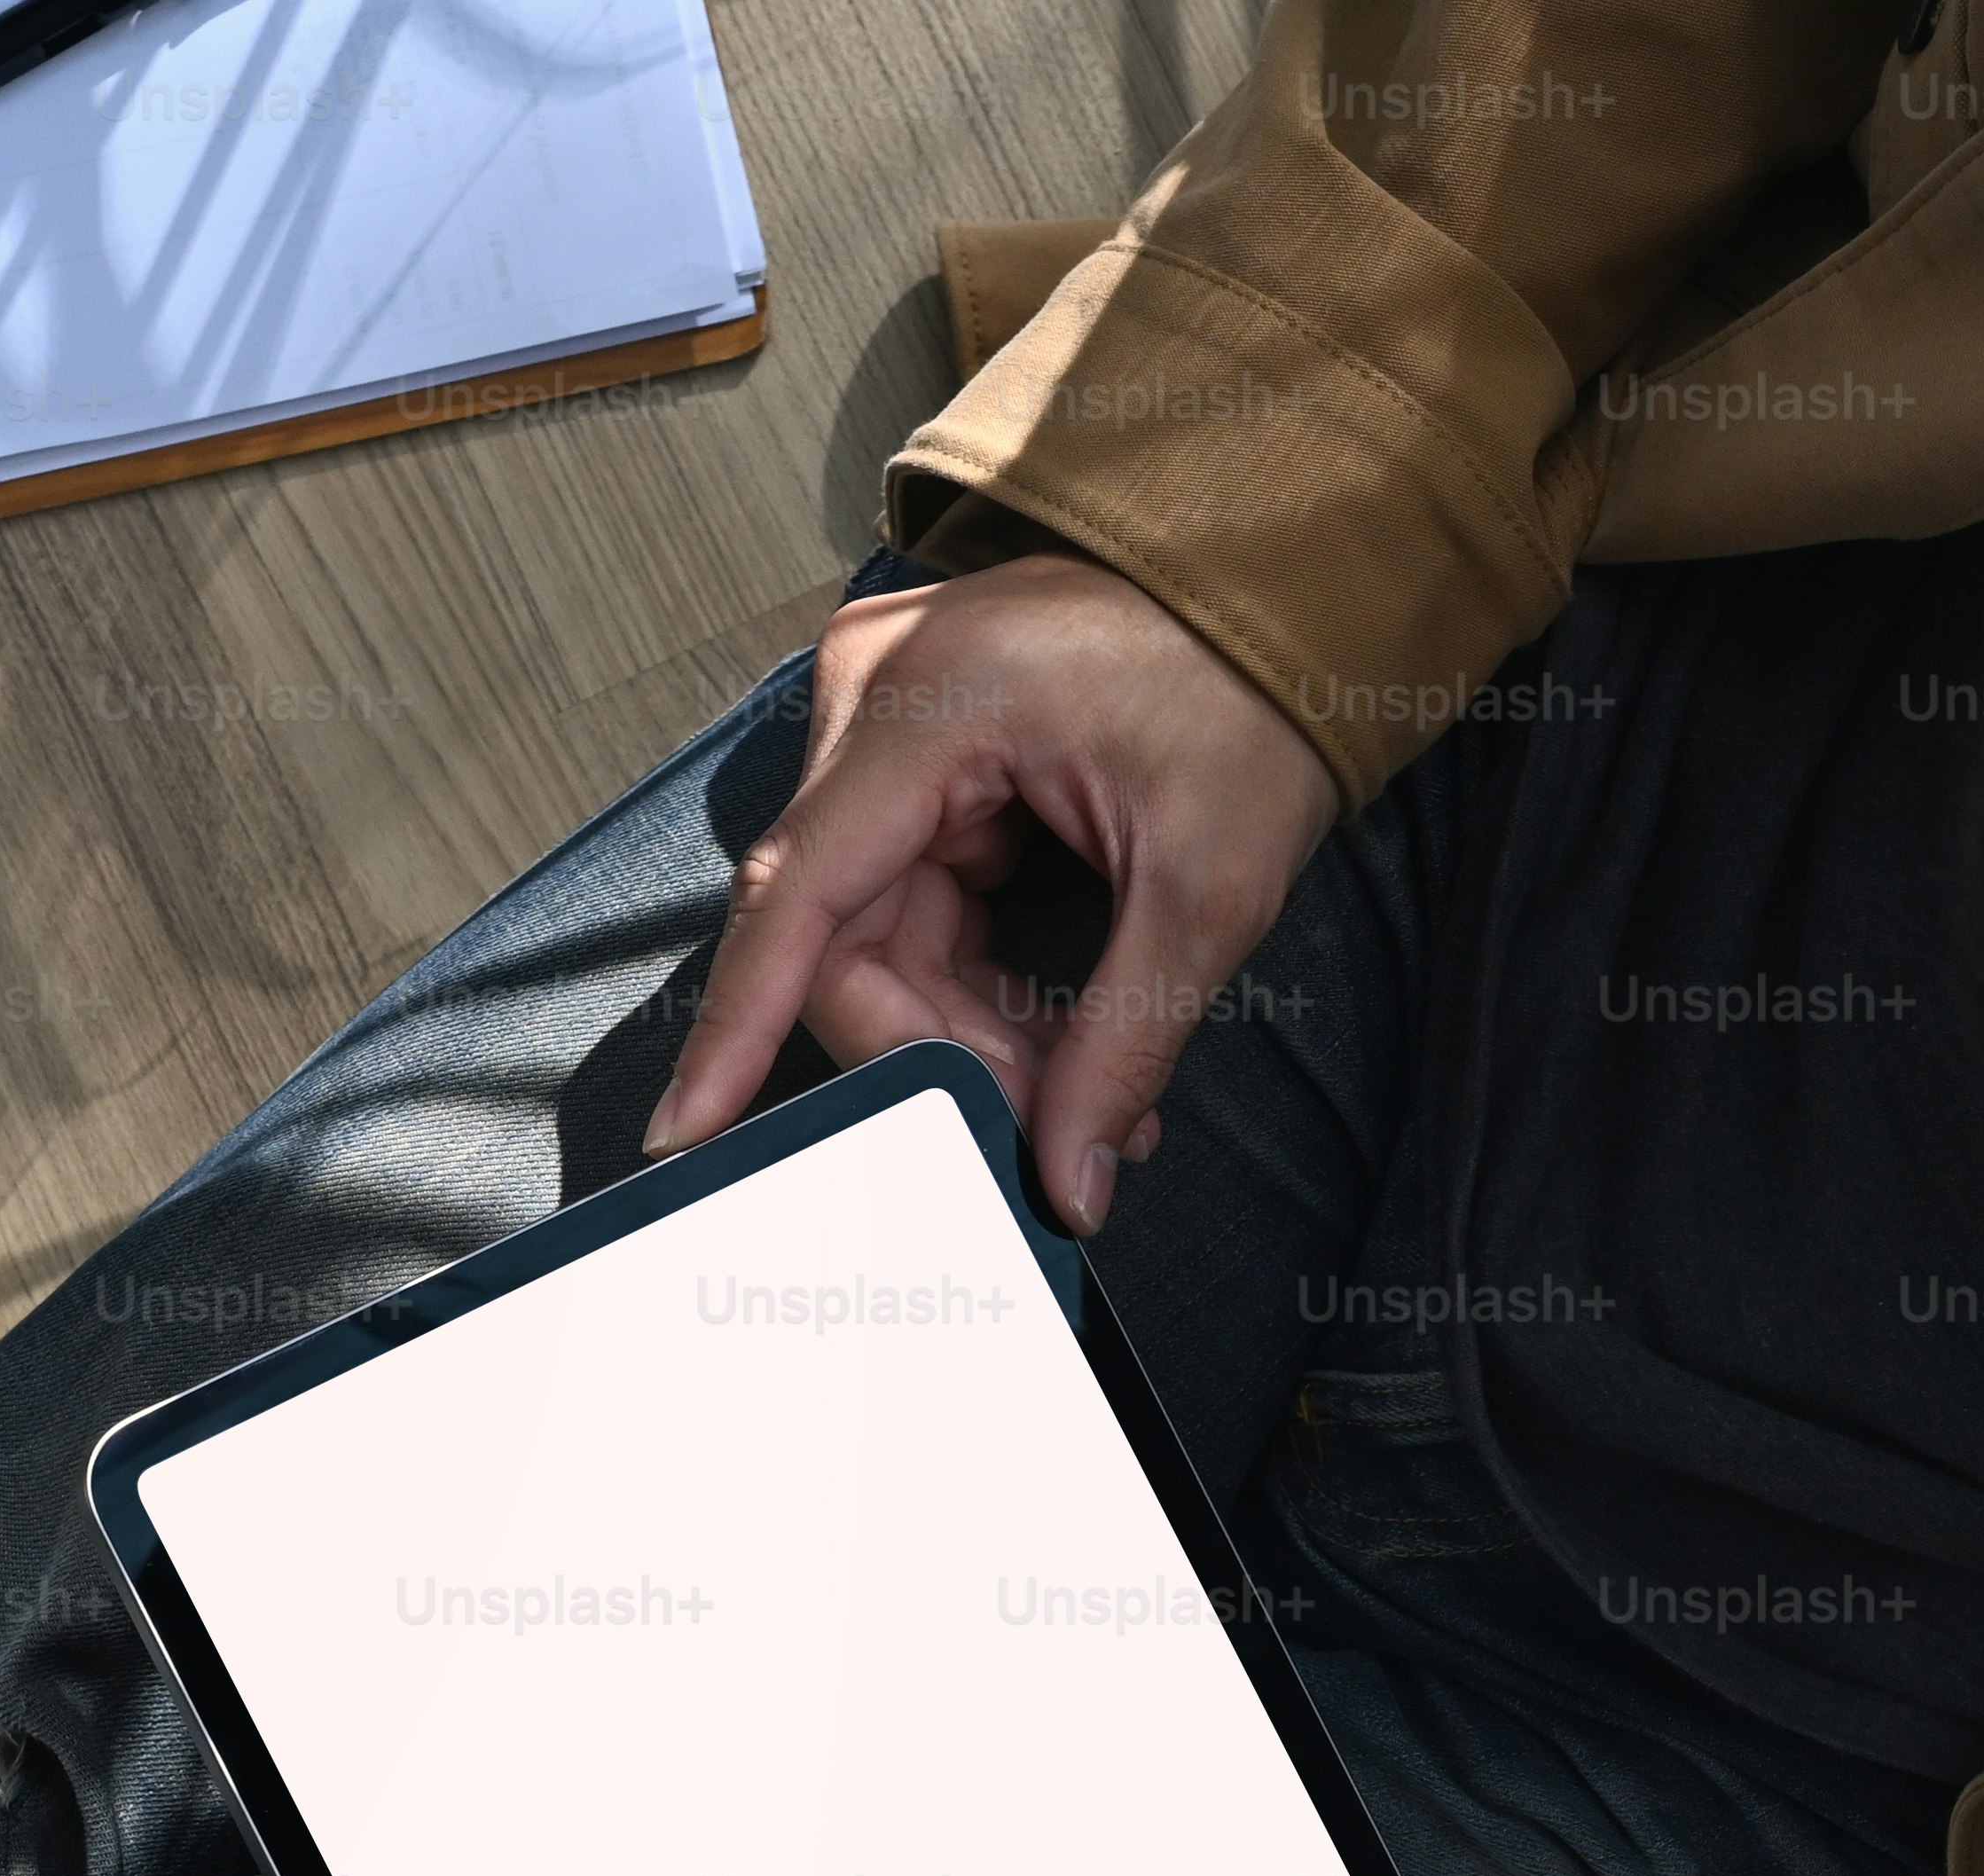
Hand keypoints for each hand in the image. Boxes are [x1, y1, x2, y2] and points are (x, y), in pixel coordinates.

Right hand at [644, 554, 1339, 1232]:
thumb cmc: (1255, 684)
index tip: (690, 1128)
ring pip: (876, 931)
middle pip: (840, 932)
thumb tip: (1068, 1183)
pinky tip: (1051, 1031)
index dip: (740, 1024)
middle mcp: (874, 697)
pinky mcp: (920, 752)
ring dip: (961, 1025)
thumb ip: (1124, 1041)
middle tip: (1039, 1127)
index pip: (796, 893)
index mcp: (926, 701)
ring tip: (1071, 1086)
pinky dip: (973, 978)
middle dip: (932, 1047)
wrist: (1293, 583)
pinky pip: (912, 900)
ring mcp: (889, 719)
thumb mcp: (1207, 880)